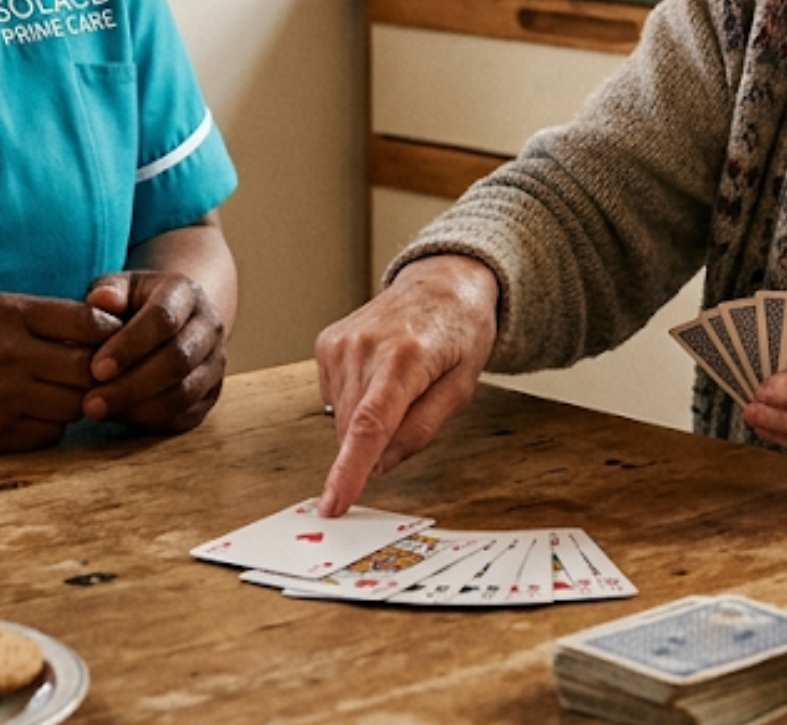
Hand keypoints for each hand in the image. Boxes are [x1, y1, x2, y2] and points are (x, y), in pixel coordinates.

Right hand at [0, 294, 118, 452]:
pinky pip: (49, 434)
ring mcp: (2, 398)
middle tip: (98, 372)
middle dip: (100, 371)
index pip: (86, 320)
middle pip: (88, 368)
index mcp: (8, 314)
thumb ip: (38, 318)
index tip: (108, 338)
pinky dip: (51, 425)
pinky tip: (34, 413)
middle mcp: (9, 355)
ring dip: (77, 400)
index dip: (108, 331)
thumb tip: (99, 330)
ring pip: (74, 405)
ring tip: (62, 391)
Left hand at [81, 271, 226, 432]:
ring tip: (100, 413)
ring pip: (184, 393)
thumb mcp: (119, 288)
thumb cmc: (134, 304)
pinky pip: (186, 414)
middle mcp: (209, 326)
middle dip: (131, 385)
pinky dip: (151, 421)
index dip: (130, 346)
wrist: (171, 321)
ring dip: (139, 408)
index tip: (96, 368)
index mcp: (186, 293)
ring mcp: (215, 362)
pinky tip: (119, 417)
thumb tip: (99, 301)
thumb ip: (107, 292)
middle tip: (91, 402)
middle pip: (178, 360)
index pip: (163, 319)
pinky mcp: (212, 393)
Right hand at [312, 256, 499, 516]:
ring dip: (365, 422)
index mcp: (404, 358)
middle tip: (410, 411)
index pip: (371, 424)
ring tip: (398, 385)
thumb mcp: (461, 387)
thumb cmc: (459, 332)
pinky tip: (377, 376)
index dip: (350, 470)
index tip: (333, 503)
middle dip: (376, 444)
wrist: (441, 284)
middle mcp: (364, 347)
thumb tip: (378, 467)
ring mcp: (340, 343)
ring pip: (340, 419)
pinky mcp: (326, 343)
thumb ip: (420, 430)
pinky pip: (332, 399)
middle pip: (354, 429)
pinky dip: (354, 402)